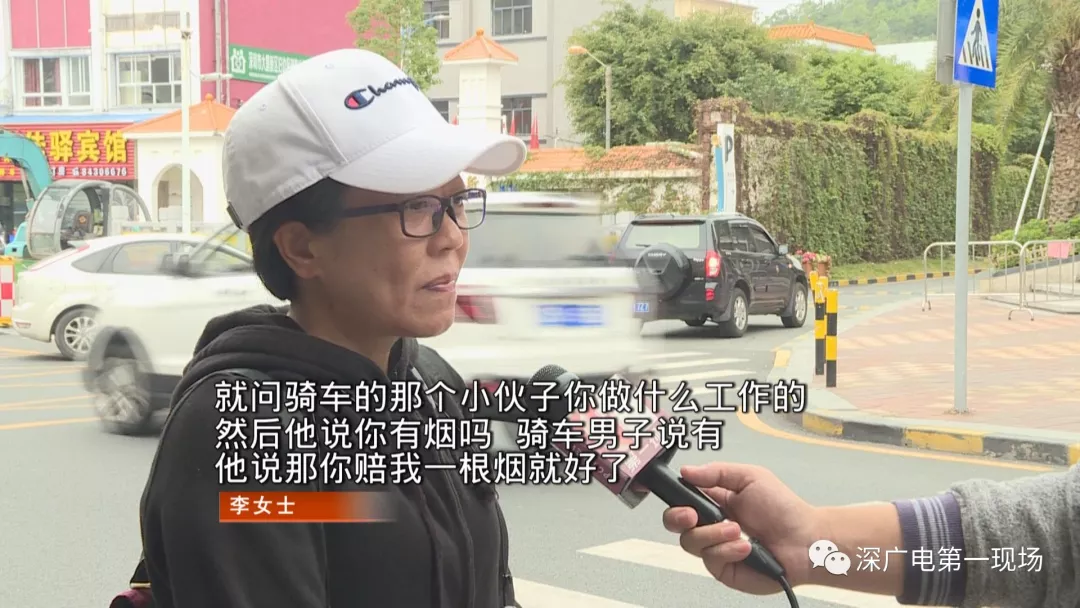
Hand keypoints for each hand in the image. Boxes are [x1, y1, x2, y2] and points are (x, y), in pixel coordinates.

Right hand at [662, 462, 817, 594]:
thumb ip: (717, 472)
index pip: (682, 499)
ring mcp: (716, 547)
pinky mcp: (724, 568)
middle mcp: (711, 525)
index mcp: (715, 501)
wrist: (805, 541)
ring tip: (736, 530)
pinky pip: (710, 560)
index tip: (681, 496)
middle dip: (677, 518)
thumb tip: (687, 470)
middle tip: (692, 515)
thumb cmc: (785, 509)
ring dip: (713, 534)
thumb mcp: (751, 477)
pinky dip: (727, 550)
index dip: (676, 499)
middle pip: (675, 524)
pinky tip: (745, 547)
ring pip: (691, 542)